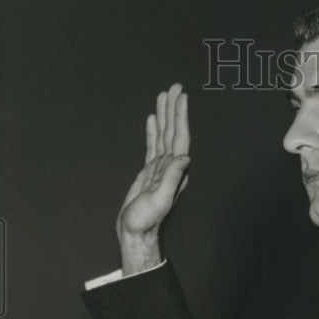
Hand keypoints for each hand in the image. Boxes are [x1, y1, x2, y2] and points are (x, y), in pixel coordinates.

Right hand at [116, 82, 190, 274]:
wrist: (134, 231)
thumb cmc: (145, 220)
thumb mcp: (159, 199)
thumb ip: (172, 178)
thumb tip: (184, 157)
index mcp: (175, 171)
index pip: (180, 138)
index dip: (181, 117)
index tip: (181, 98)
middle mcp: (171, 167)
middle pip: (174, 131)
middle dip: (174, 109)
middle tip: (174, 86)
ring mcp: (160, 168)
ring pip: (164, 135)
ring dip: (164, 115)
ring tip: (163, 95)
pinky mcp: (149, 171)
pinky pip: (153, 145)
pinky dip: (153, 130)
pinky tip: (152, 119)